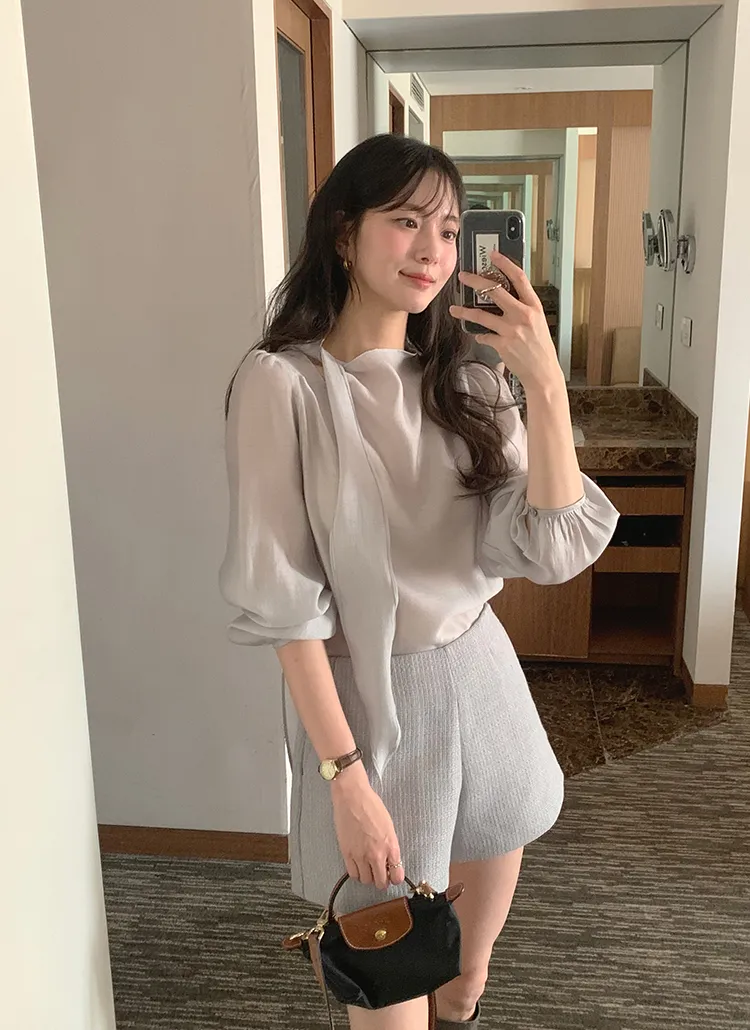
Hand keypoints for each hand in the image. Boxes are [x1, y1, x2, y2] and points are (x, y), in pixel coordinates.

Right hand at [330, 762, 404, 889]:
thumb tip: (389, 860)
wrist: (352, 797)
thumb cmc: (371, 806)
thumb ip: (390, 846)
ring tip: (368, 867)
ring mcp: (360, 855)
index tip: (393, 875)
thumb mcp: (389, 826)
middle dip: (382, 880)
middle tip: (380, 873)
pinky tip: (358, 865)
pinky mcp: (347, 853)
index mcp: (390, 846)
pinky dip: (356, 873)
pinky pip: (353, 874)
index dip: (395, 878)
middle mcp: (376, 854)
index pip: (397, 876)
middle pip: (381, 882)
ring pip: (366, 881)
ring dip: (368, 876)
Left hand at [450, 250, 563, 395]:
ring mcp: (511, 330)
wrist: (543, 373)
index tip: (493, 255)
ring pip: (481, 315)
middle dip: (476, 281)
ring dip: (465, 311)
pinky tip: (479, 336)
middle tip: (463, 276)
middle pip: (495, 291)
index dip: (505, 264)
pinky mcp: (502, 344)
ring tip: (455, 309)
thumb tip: (506, 299)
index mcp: (534, 307)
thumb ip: (523, 310)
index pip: (519, 278)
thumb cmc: (541, 349)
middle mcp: (523, 315)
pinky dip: (480, 336)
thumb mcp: (538, 323)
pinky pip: (484, 336)